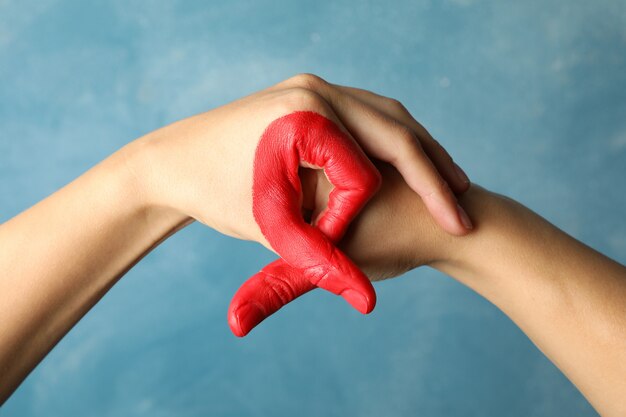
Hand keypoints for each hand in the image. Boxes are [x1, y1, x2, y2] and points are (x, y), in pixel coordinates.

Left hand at [131, 73, 469, 330]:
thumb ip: (317, 267)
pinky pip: (376, 118)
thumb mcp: (270, 230)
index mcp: (305, 116)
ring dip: (425, 160)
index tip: (360, 249)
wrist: (170, 162)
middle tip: (464, 221)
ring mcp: (317, 88)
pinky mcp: (316, 95)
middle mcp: (315, 90)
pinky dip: (400, 146)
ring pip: (394, 124)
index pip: (366, 173)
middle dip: (435, 181)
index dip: (370, 219)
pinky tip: (416, 167)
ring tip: (454, 191)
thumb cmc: (217, 196)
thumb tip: (367, 305)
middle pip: (398, 137)